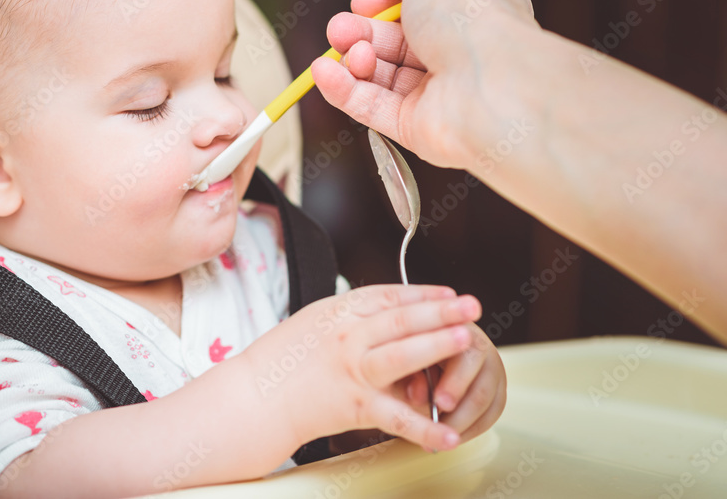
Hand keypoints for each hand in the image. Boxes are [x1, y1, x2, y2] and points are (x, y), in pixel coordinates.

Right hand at [241, 284, 482, 452]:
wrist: (255, 398)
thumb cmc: (284, 360)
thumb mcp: (316, 321)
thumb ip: (354, 316)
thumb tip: (393, 311)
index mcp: (339, 312)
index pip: (388, 296)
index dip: (423, 294)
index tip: (450, 294)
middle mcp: (347, 337)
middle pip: (400, 320)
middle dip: (440, 311)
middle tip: (472, 306)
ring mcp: (352, 371)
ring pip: (401, 356)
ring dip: (437, 346)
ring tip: (466, 340)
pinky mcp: (355, 407)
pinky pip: (396, 418)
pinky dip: (425, 428)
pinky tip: (450, 433)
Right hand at [312, 0, 538, 170]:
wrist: (492, 86)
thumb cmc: (473, 26)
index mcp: (469, 17)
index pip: (416, 10)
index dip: (384, 4)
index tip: (362, 1)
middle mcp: (455, 57)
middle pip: (393, 44)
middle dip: (361, 33)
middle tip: (338, 28)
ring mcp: (436, 95)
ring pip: (380, 76)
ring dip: (353, 59)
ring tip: (343, 49)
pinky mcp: (416, 128)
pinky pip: (372, 108)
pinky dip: (344, 91)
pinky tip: (323, 73)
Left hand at [404, 325, 505, 451]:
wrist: (419, 343)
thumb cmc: (409, 346)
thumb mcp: (403, 353)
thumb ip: (409, 371)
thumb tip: (417, 396)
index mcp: (455, 327)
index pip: (466, 353)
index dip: (455, 381)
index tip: (440, 403)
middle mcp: (480, 345)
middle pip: (484, 380)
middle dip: (463, 408)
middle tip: (442, 424)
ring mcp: (492, 367)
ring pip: (491, 401)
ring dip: (466, 423)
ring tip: (441, 437)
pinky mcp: (496, 388)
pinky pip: (492, 413)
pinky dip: (472, 428)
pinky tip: (452, 436)